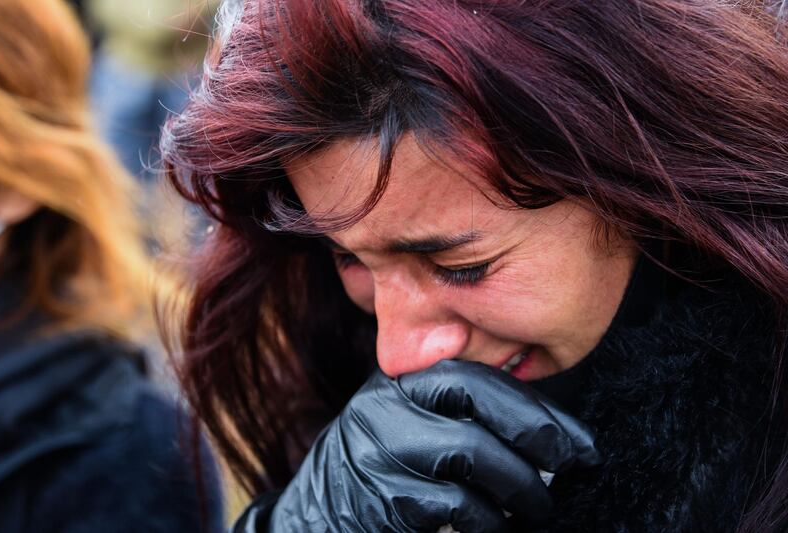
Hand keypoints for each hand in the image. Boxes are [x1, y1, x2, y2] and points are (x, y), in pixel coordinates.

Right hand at [236, 359, 600, 532]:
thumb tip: (546, 427)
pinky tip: (496, 527)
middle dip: (540, 437)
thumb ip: (460, 409)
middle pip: (480, 405)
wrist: (320, 513)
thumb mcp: (413, 421)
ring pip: (476, 457)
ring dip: (521, 489)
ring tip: (536, 508)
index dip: (537, 410)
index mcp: (404, 381)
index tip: (580, 443)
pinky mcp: (389, 499)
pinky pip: (459, 506)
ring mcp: (386, 449)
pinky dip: (490, 522)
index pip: (480, 380)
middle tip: (574, 467)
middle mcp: (392, 404)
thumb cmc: (386, 466)